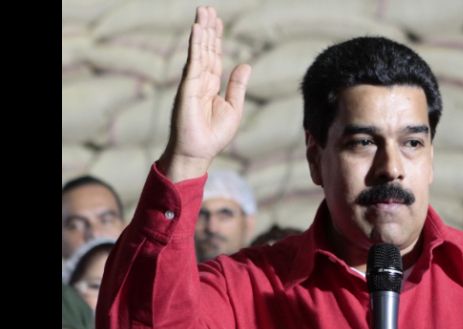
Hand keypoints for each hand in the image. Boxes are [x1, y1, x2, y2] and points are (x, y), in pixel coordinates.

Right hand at [159, 6, 251, 181]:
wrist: (198, 152)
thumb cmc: (214, 135)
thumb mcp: (233, 108)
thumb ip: (237, 85)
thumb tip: (246, 64)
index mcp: (212, 85)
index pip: (214, 56)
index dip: (216, 39)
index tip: (217, 21)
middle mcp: (201, 80)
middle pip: (206, 49)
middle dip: (208, 29)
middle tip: (208, 8)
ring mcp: (193, 82)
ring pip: (199, 51)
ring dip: (201, 30)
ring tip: (203, 11)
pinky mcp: (188, 87)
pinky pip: (193, 61)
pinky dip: (196, 45)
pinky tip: (197, 29)